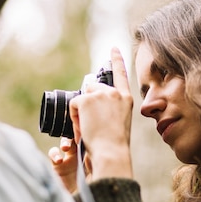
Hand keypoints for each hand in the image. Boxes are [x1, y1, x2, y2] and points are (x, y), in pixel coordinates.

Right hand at [48, 137, 92, 191]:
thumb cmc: (91, 191)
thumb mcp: (95, 176)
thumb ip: (93, 163)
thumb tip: (90, 150)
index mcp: (92, 157)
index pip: (90, 140)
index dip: (87, 133)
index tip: (86, 130)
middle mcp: (80, 156)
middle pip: (78, 137)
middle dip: (76, 133)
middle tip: (76, 136)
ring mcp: (68, 160)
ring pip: (66, 142)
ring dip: (65, 141)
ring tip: (65, 147)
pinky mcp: (57, 167)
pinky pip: (53, 153)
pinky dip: (54, 154)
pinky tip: (58, 160)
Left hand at [68, 47, 133, 180]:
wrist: (110, 152)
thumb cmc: (114, 145)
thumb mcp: (118, 123)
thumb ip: (110, 109)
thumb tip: (91, 100)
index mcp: (126, 100)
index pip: (121, 75)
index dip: (117, 60)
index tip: (113, 49)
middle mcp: (115, 93)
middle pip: (93, 88)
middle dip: (87, 103)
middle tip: (89, 124)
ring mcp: (101, 95)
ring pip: (82, 97)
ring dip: (80, 113)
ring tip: (87, 129)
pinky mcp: (86, 99)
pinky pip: (74, 105)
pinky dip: (74, 118)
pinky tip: (82, 128)